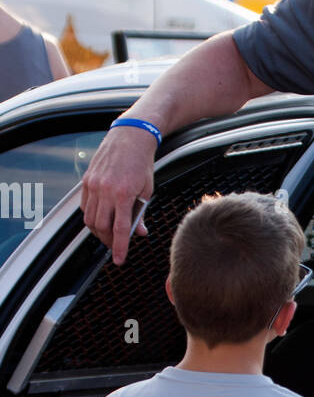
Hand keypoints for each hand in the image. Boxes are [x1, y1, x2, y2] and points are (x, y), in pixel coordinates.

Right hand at [80, 127, 154, 264]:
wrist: (130, 137)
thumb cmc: (141, 163)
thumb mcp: (146, 190)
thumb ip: (140, 213)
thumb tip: (139, 232)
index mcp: (123, 194)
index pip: (120, 229)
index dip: (119, 247)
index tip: (119, 260)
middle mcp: (105, 190)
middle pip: (101, 227)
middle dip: (108, 240)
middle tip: (116, 245)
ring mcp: (93, 185)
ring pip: (90, 219)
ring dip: (98, 231)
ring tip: (108, 234)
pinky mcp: (86, 180)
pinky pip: (84, 206)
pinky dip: (91, 216)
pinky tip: (100, 218)